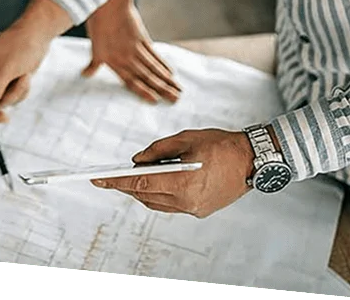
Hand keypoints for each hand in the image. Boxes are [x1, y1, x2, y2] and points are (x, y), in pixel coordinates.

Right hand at [0, 0, 72, 127]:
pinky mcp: (9, 81)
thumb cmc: (19, 45)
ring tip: (23, 77)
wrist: (38, 34)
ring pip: (1, 101)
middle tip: (5, 118)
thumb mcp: (6, 69)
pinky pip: (13, 97)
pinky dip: (21, 90)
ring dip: (15, 94)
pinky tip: (26, 76)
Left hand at [82, 0, 180, 103]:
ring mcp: (135, 47)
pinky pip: (155, 54)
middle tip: (175, 99)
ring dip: (167, 80)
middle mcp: (125, 57)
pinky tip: (171, 72)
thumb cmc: (98, 24)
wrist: (107, 4)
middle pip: (146, 77)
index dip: (143, 92)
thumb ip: (94, 63)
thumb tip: (85, 74)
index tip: (155, 101)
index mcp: (113, 61)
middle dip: (162, 89)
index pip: (130, 81)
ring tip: (178, 89)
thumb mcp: (93, 46)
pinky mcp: (142, 38)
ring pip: (153, 67)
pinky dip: (164, 64)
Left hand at [93, 128, 256, 217]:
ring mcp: (194, 209)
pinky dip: (158, 194)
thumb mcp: (185, 139)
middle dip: (125, 185)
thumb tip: (136, 160)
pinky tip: (153, 181)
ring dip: (141, 190)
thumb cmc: (220, 144)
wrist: (252, 161)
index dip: (115, 181)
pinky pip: (170, 205)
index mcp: (183, 182)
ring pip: (155, 203)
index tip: (96, 179)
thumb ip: (157, 150)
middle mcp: (187, 201)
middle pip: (145, 195)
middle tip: (109, 176)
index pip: (140, 183)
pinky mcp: (199, 211)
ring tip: (130, 176)